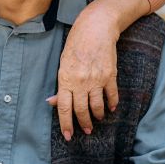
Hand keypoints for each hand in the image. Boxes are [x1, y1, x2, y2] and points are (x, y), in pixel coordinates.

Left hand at [49, 8, 118, 139]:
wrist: (96, 28)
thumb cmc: (76, 44)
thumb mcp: (63, 63)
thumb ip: (61, 85)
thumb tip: (52, 102)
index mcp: (66, 79)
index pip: (64, 108)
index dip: (66, 124)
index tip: (68, 136)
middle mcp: (80, 81)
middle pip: (81, 110)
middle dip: (84, 124)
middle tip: (86, 130)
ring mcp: (96, 79)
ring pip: (97, 106)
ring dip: (97, 116)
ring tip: (97, 118)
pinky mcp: (110, 75)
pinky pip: (112, 96)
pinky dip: (112, 104)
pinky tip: (110, 107)